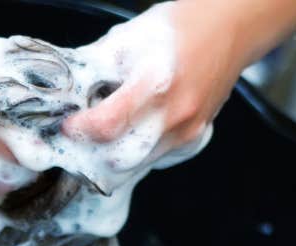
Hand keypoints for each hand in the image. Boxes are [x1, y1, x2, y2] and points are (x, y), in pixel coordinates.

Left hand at [62, 0, 245, 162]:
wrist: (231, 27)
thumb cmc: (179, 28)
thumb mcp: (129, 37)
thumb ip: (94, 68)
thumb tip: (64, 93)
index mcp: (156, 82)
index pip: (108, 125)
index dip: (80, 130)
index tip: (68, 124)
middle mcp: (174, 114)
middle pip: (119, 161)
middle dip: (91, 155)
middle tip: (79, 139)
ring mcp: (185, 132)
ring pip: (135, 168)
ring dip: (109, 160)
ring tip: (100, 138)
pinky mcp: (191, 141)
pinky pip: (152, 162)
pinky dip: (132, 157)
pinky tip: (128, 136)